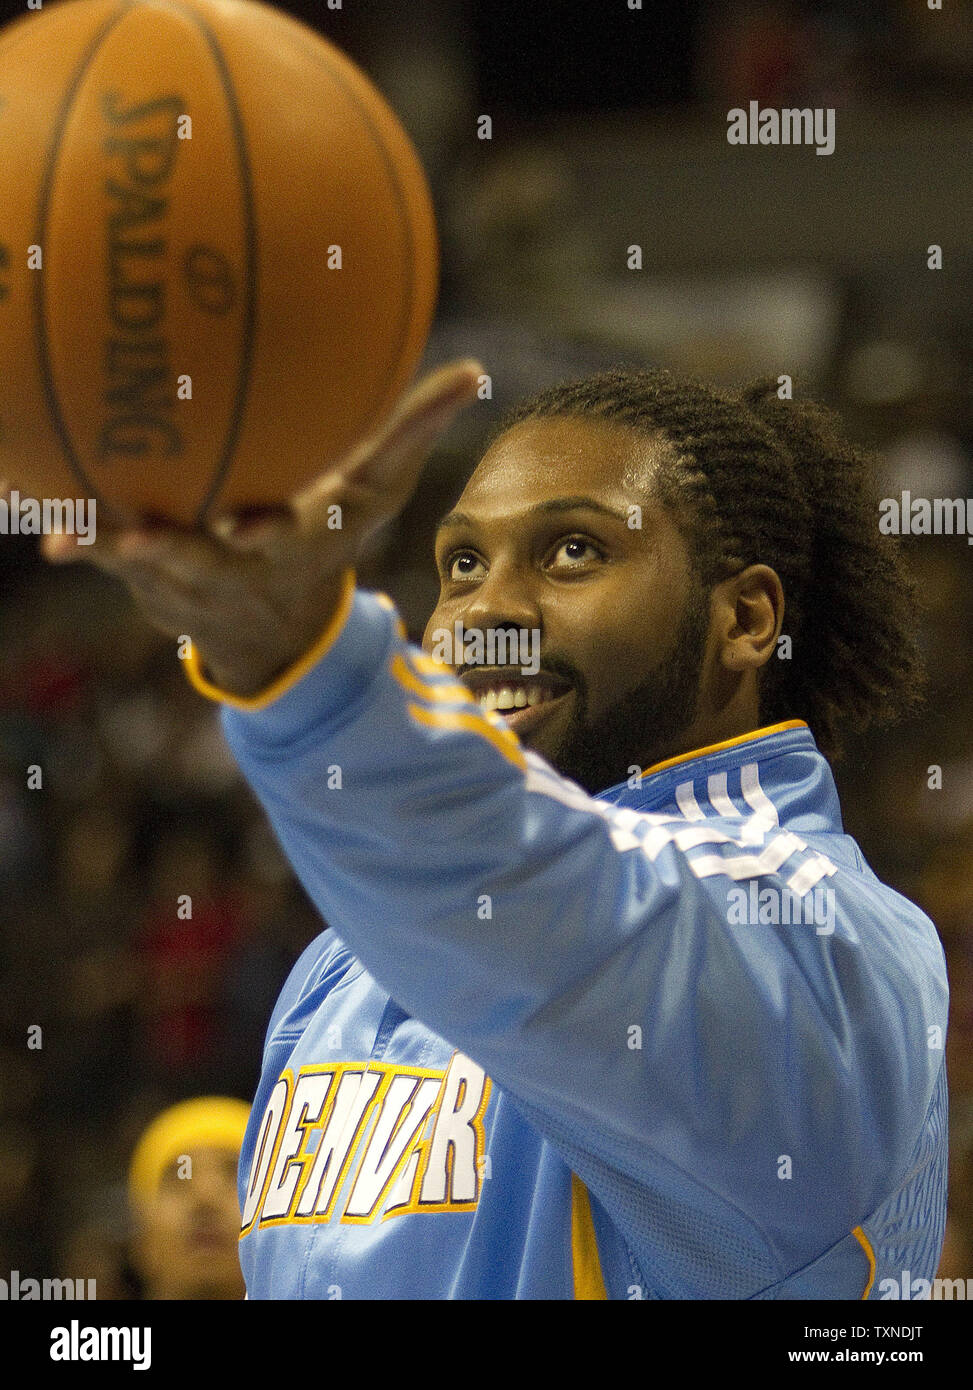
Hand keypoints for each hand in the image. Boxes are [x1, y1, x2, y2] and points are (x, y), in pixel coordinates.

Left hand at [13, 359, 482, 696]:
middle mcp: (230, 568)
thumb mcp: (375, 490)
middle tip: (139, 535)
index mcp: (287, 544)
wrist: (273, 625)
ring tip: (64, 534)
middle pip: (196, 562)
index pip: (279, 538)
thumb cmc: (325, 536)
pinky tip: (34, 510)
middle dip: (169, 555)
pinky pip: (101, 548)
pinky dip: (73, 532)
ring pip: (136, 566)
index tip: (248, 523)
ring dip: (103, 549)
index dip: (263, 533)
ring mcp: (179, 579)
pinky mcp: (139, 575)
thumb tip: (475, 371)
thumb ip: (415, 430)